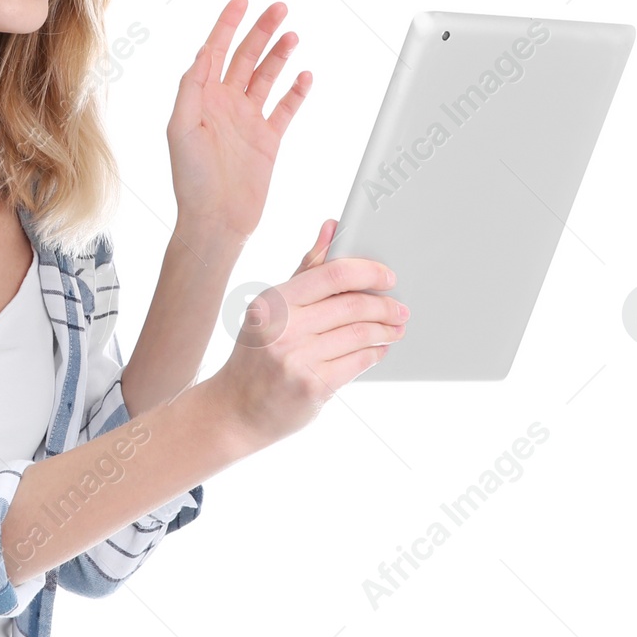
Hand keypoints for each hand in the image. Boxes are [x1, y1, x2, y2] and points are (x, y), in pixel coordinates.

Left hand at [166, 0, 311, 240]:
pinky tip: (305, 75)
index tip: (242, 1)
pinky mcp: (268, 139)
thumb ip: (191, 89)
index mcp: (201, 99)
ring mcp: (248, 120)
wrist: (215, 221)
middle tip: (278, 8)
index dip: (227, 25)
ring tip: (292, 35)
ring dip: (279, 55)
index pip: (215, 51)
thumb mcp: (181, 128)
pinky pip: (285, 108)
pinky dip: (296, 92)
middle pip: (245, 57)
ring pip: (267, 77)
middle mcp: (224, 105)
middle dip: (260, 31)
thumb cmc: (191, 180)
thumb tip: (203, 53)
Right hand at [204, 246, 406, 452]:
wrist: (236, 409)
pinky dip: (374, 354)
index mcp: (273, 302)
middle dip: (384, 306)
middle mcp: (283, 328)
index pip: (331, 274)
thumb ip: (305, 269)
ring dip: (385, 331)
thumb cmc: (258, 354)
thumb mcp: (272, 309)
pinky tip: (378, 350)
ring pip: (359, 335)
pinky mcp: (313, 387)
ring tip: (394, 329)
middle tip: (400, 308)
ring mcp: (298, 359)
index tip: (387, 276)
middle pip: (351, 306)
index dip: (367, 272)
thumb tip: (331, 227)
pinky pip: (357, 362)